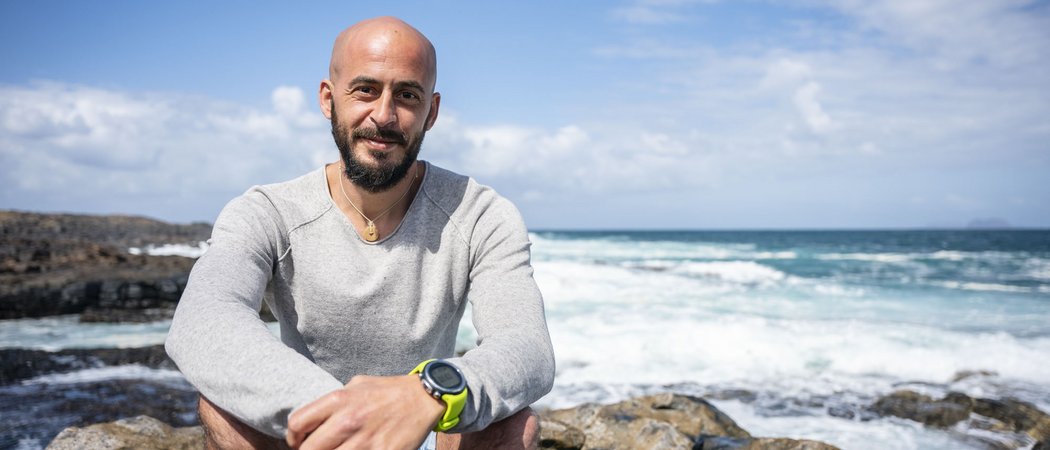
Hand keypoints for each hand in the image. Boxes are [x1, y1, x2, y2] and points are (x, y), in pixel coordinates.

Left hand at [285, 374, 444, 449]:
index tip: (300, 442)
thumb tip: (314, 419)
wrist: (424, 398)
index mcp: (339, 400)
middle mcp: (349, 420)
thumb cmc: (388, 391)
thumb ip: (335, 400)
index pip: (298, 423)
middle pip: (309, 449)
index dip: (293, 437)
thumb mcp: (357, 385)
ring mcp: (365, 441)